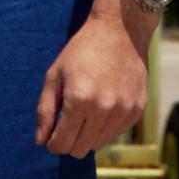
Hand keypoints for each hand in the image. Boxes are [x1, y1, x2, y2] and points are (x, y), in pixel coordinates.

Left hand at [34, 0, 152, 158]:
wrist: (120, 30)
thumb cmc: (82, 50)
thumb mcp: (55, 74)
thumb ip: (45, 109)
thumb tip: (40, 141)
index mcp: (79, 99)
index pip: (62, 144)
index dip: (53, 143)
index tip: (51, 136)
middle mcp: (104, 109)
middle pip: (80, 149)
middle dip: (69, 140)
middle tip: (67, 121)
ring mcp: (123, 111)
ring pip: (98, 144)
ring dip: (88, 133)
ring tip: (87, 107)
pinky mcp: (137, 110)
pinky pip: (115, 132)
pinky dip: (106, 125)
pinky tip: (104, 101)